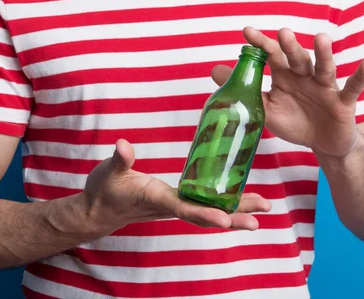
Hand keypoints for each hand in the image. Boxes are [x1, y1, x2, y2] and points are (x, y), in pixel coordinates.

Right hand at [81, 139, 270, 235]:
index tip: (225, 220)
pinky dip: (225, 203)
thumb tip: (123, 145)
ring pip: (210, 210)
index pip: (184, 208)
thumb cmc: (105, 191)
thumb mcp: (108, 172)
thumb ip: (119, 159)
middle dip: (234, 216)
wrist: (100, 210)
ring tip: (263, 206)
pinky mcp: (176, 200)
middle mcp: (171, 206)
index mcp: (157, 199)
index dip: (205, 214)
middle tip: (260, 217)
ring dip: (237, 210)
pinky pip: (205, 203)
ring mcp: (175, 204)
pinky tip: (242, 197)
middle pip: (207, 214)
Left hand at [212, 27, 363, 158]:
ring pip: (325, 68)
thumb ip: (244, 90)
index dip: (261, 45)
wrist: (323, 144)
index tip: (247, 32)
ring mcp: (326, 87)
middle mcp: (305, 76)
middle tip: (282, 34)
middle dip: (290, 47)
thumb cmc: (294, 121)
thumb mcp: (266, 109)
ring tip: (322, 39)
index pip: (271, 57)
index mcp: (284, 76)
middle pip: (297, 59)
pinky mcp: (344, 102)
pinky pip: (354, 87)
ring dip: (324, 54)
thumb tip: (213, 71)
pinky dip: (362, 76)